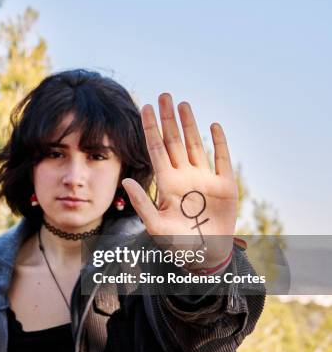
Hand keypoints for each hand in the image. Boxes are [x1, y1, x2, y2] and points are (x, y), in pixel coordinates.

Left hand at [122, 93, 237, 265]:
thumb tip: (126, 180)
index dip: (150, 129)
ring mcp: (204, 179)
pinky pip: (222, 159)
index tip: (145, 107)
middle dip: (169, 119)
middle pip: (174, 141)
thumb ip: (142, 203)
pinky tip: (213, 125)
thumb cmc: (177, 244)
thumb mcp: (155, 225)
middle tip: (164, 95)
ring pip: (195, 145)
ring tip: (183, 104)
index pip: (156, 149)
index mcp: (166, 183)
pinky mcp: (225, 185)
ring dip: (190, 124)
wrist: (205, 256)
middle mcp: (184, 176)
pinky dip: (220, 143)